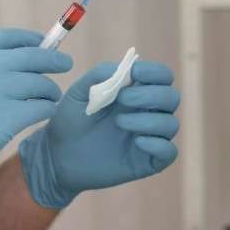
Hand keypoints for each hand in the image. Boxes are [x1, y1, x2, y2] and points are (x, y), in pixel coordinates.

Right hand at [0, 28, 72, 219]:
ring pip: (40, 83)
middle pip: (30, 56)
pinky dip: (47, 110)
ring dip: (49, 91)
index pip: (5, 37)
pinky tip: (45, 113)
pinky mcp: (4, 121)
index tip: (43, 43)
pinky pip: (40, 108)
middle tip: (64, 65)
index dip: (29, 38)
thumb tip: (9, 64)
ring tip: (49, 98)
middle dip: (52, 60)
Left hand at [19, 58, 179, 209]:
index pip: (162, 76)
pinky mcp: (148, 161)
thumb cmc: (70, 121)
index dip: (155, 72)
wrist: (58, 156)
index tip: (134, 73)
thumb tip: (125, 68)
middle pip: (172, 97)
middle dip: (150, 95)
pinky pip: (170, 152)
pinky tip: (137, 142)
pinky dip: (158, 144)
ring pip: (171, 124)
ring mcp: (149, 137)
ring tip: (119, 122)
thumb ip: (100, 75)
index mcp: (136, 92)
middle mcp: (147, 113)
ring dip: (149, 120)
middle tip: (122, 98)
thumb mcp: (78, 92)